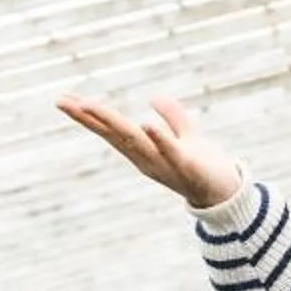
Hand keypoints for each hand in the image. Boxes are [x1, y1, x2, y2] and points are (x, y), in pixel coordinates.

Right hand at [57, 93, 243, 206]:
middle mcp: (146, 159)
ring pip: (134, 141)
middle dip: (88, 118)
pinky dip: (159, 139)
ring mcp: (163, 164)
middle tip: (62, 102)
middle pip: (113, 134)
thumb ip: (173, 118)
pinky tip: (146, 123)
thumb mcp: (187, 136)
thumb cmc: (205, 167)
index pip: (110, 130)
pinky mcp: (186, 167)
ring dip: (112, 123)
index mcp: (143, 150)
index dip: (88, 116)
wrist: (228, 193)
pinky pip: (170, 152)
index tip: (63, 100)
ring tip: (89, 105)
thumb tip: (155, 97)